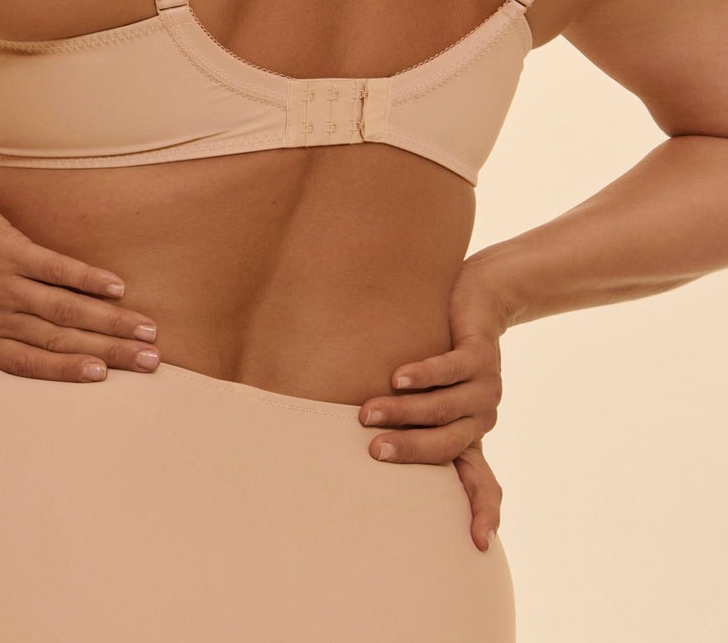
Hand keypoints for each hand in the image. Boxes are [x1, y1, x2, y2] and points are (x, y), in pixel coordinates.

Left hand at [0, 160, 161, 386]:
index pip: (30, 362)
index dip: (68, 371)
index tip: (106, 378)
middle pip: (59, 340)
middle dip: (108, 353)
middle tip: (151, 362)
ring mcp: (2, 282)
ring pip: (65, 309)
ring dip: (109, 321)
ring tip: (147, 329)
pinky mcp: (7, 248)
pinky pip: (54, 268)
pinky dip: (86, 278)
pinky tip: (117, 286)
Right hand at [357, 260, 513, 551]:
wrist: (478, 303)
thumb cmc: (442, 352)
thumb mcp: (431, 395)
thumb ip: (414, 424)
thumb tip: (360, 452)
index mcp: (471, 434)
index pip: (482, 482)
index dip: (482, 511)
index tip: (479, 544)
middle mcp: (482, 416)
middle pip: (447, 445)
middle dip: (408, 450)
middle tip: (371, 450)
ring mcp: (486, 386)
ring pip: (443, 408)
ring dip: (403, 410)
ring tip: (368, 409)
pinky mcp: (481, 355)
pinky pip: (449, 370)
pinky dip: (423, 375)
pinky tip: (398, 376)